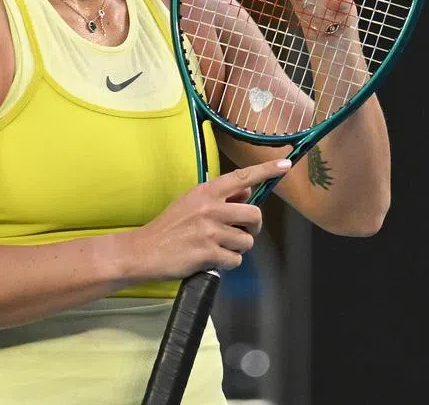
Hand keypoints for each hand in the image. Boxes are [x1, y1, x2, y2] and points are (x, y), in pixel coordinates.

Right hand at [126, 158, 291, 281]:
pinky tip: (210, 260)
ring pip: (246, 241)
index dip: (266, 171)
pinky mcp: (208, 252)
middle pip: (254, 214)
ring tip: (216, 248)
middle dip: (253, 228)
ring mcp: (209, 231)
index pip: (242, 177)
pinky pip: (235, 260)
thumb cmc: (169, 228)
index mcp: (206, 192)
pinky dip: (227, 263)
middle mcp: (210, 208)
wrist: (143, 251)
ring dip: (236, 248)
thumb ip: (219, 197)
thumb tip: (247, 190)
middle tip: (241, 233)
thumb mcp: (191, 203)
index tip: (285, 164)